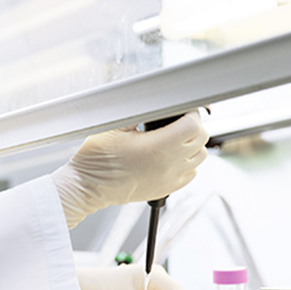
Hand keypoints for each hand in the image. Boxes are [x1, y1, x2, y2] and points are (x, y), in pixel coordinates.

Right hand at [50, 110, 207, 227]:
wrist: (89, 186)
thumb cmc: (97, 159)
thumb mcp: (116, 126)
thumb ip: (140, 112)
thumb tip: (154, 101)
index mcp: (159, 146)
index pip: (193, 125)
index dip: (190, 113)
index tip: (182, 109)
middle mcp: (170, 164)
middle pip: (201, 139)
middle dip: (193, 126)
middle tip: (178, 120)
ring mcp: (170, 178)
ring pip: (200, 157)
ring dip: (192, 145)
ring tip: (175, 138)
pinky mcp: (166, 188)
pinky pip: (190, 173)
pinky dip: (187, 163)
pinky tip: (170, 156)